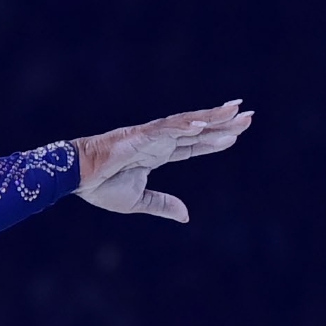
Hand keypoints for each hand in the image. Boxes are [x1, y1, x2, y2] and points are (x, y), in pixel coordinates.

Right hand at [71, 100, 253, 222]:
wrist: (75, 177)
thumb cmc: (100, 186)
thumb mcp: (138, 201)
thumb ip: (162, 205)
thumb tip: (187, 216)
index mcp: (158, 154)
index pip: (193, 146)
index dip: (215, 140)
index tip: (237, 134)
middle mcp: (159, 141)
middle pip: (198, 130)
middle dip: (223, 122)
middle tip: (249, 114)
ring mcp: (151, 136)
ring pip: (188, 124)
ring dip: (212, 117)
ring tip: (235, 110)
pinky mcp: (140, 136)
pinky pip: (166, 129)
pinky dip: (184, 126)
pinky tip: (203, 123)